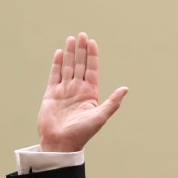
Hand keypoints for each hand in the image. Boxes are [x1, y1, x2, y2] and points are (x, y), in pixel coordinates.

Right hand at [37, 32, 128, 152]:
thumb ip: (112, 102)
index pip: (92, 70)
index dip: (92, 56)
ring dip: (71, 53)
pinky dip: (57, 64)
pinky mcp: (52, 94)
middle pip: (80, 65)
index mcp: (90, 94)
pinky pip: (55, 75)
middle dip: (82, 50)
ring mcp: (64, 91)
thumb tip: (126, 88)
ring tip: (71, 39)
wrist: (60, 143)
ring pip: (68, 67)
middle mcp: (78, 90)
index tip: (92, 42)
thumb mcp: (100, 117)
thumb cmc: (82, 133)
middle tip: (82, 34)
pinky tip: (60, 53)